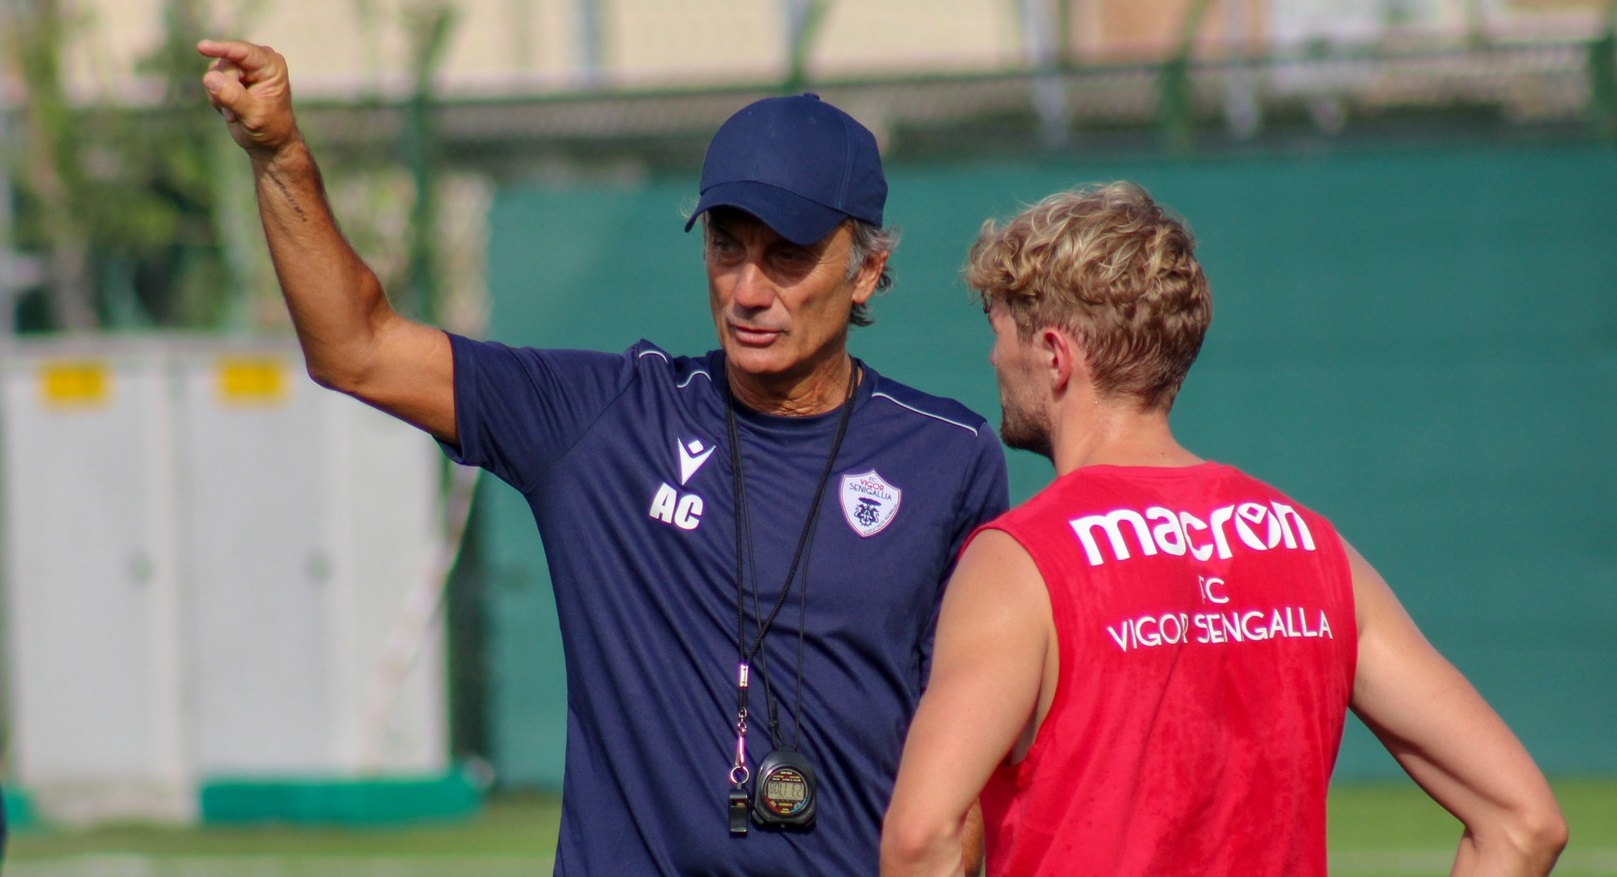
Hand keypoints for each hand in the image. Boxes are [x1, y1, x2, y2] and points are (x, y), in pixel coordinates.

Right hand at [196, 39, 299, 158]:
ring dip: (220, 96)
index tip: (201, 47)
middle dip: (226, 88)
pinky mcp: (230, 74)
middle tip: (238, 111)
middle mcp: (257, 60)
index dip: (222, 49)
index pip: (243, 52)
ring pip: (215, 72)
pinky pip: (210, 79)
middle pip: (225, 64)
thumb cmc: (268, 128)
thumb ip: (233, 96)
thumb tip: (209, 77)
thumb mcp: (253, 115)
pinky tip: (231, 109)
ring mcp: (243, 67)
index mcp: (271, 66)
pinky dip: (216, 97)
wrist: (268, 141)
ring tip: (237, 112)